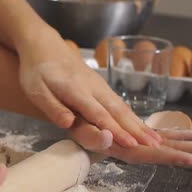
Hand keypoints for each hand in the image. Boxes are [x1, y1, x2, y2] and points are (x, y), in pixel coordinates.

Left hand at [17, 28, 160, 147]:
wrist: (44, 45)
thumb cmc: (36, 70)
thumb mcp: (35, 90)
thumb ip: (53, 107)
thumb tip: (69, 124)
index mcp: (76, 90)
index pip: (99, 114)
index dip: (115, 130)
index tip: (130, 145)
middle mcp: (92, 87)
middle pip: (117, 111)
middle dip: (136, 130)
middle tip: (154, 146)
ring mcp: (98, 85)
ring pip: (121, 106)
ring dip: (138, 123)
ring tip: (155, 139)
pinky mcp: (100, 85)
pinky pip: (118, 102)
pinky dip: (131, 115)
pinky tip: (139, 125)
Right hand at [69, 118, 191, 167]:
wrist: (65, 112)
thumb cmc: (70, 119)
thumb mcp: (75, 127)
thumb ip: (90, 135)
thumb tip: (108, 137)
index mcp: (115, 146)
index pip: (144, 154)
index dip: (166, 157)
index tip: (189, 159)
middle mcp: (127, 145)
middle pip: (159, 152)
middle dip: (183, 153)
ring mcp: (132, 139)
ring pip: (162, 145)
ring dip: (184, 146)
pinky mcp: (135, 133)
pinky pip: (159, 136)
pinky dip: (177, 136)